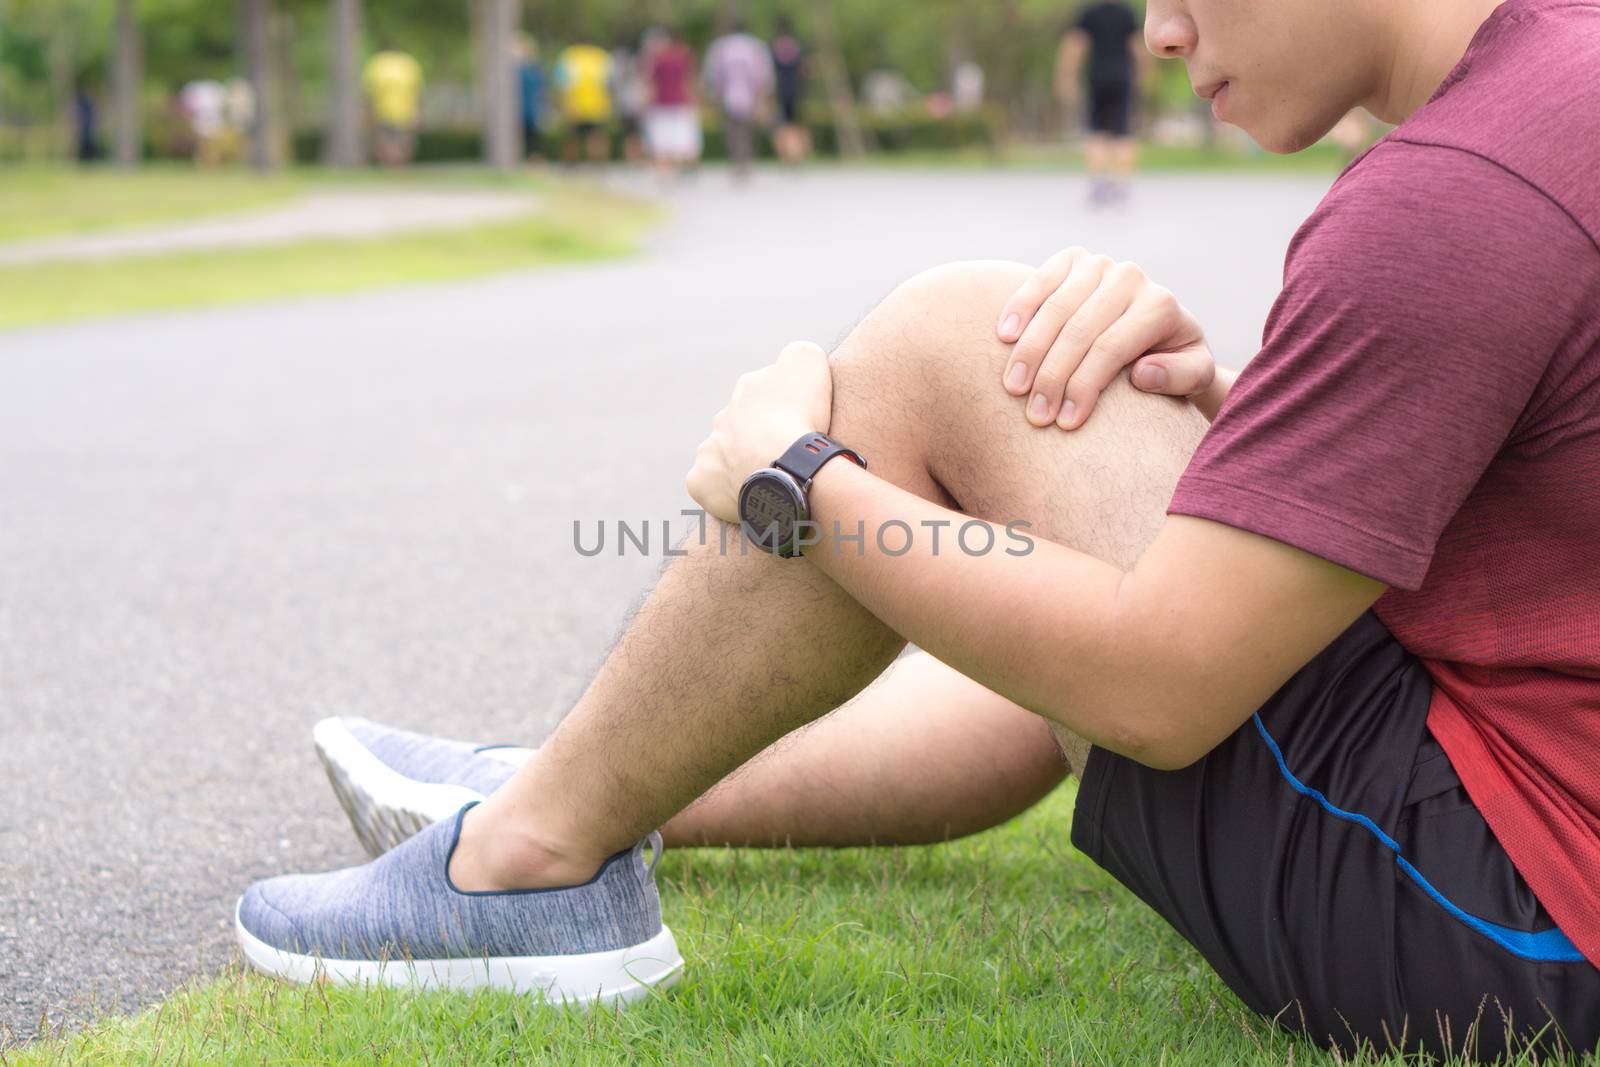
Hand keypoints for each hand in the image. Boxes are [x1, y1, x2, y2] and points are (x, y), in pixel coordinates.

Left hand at [687, 341, 832, 523]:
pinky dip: (722, 489)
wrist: (786, 467)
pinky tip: (745, 494)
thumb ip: (798, 355)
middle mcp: (723, 416)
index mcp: (748, 388)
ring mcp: (709, 449)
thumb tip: (790, 363)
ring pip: (724, 454)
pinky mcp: (701, 481)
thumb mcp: (808, 362)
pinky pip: (708, 484)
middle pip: (743, 425)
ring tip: (769, 477)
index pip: (766, 393)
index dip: (787, 409)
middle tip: (786, 455)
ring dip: (741, 462)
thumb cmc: (801, 416)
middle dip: (760, 437)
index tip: (802, 425)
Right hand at [996, 248, 1215, 428]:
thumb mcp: (1195, 376)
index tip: (1065, 423)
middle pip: (1079, 330)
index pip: (1111, 348)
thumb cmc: (1172, 363)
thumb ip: (1182, 376)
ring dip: (1030, 350)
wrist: (1159, 331)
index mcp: (1160, 305)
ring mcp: (1099, 266)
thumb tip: (1143, 373)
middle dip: (1052, 376)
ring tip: (1013, 387)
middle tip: (1034, 415)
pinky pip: (1040, 280)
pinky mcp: (1073, 260)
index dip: (1084, 386)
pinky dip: (1020, 307)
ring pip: (1056, 308)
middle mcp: (1130, 278)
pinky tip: (1004, 337)